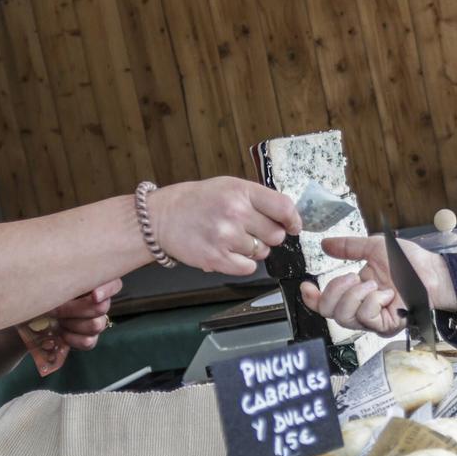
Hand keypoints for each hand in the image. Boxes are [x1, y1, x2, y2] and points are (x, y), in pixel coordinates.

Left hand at [49, 279, 119, 350]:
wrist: (43, 311)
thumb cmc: (52, 291)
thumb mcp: (58, 283)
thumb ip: (66, 281)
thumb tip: (63, 286)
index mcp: (98, 285)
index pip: (114, 285)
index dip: (106, 291)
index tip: (94, 296)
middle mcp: (103, 303)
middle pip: (101, 308)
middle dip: (74, 309)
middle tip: (55, 308)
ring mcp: (99, 322)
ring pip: (95, 325)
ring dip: (71, 323)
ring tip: (57, 319)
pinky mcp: (91, 339)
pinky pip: (88, 341)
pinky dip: (72, 338)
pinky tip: (61, 332)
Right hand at [148, 178, 300, 275]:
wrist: (163, 217)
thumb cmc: (199, 201)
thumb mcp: (229, 187)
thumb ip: (258, 199)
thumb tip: (288, 217)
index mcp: (241, 191)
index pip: (284, 207)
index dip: (293, 220)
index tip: (293, 226)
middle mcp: (235, 212)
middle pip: (276, 235)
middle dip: (269, 235)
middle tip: (251, 231)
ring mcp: (225, 237)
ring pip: (263, 252)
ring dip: (253, 249)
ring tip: (232, 239)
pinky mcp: (216, 258)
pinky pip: (248, 268)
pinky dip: (242, 263)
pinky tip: (228, 252)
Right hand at [299, 235, 456, 335]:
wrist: (432, 272)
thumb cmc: (410, 263)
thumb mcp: (374, 247)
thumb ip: (348, 247)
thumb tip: (326, 244)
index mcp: (354, 291)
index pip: (324, 303)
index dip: (311, 298)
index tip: (307, 285)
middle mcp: (360, 308)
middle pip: (328, 312)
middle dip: (335, 290)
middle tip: (353, 276)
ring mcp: (372, 319)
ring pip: (344, 316)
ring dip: (356, 294)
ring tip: (374, 284)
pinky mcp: (385, 325)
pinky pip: (366, 317)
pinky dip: (373, 300)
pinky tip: (386, 293)